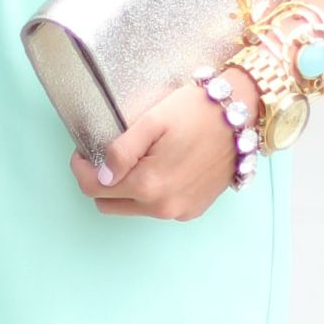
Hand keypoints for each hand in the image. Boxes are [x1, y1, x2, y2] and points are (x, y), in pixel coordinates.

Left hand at [70, 68, 262, 218]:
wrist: (242, 118)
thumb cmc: (198, 112)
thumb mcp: (153, 120)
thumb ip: (122, 150)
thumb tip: (102, 174)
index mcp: (147, 184)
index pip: (92, 188)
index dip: (80, 167)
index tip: (83, 151)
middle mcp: (162, 206)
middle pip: (107, 204)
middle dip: (101, 181)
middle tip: (109, 154)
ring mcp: (178, 212)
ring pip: (132, 208)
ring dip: (126, 189)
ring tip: (137, 158)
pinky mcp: (192, 211)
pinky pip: (157, 209)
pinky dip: (150, 193)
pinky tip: (161, 167)